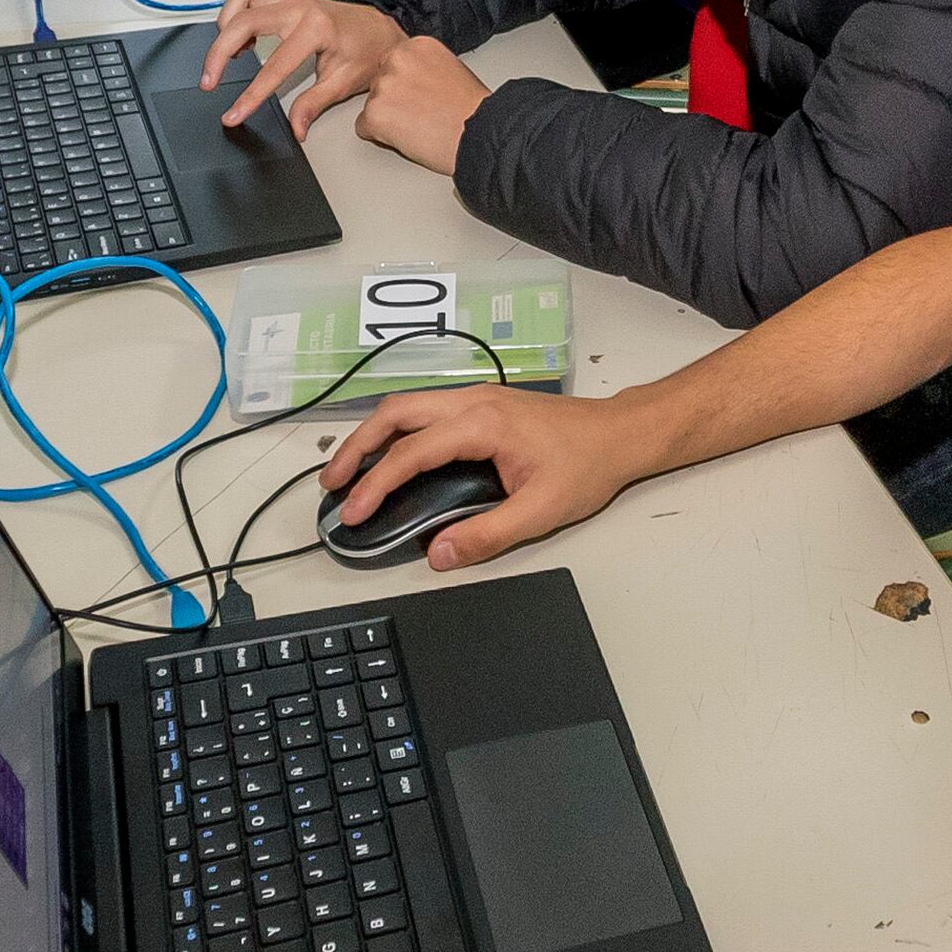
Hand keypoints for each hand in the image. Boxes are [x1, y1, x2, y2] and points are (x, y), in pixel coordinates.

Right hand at [200, 0, 402, 132]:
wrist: (382, 29)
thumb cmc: (368, 50)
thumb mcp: (344, 82)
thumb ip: (314, 105)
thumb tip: (295, 128)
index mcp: (317, 29)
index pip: (273, 66)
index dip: (250, 95)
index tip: (234, 113)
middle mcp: (300, 8)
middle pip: (244, 21)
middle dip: (219, 52)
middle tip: (210, 81)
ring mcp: (292, 0)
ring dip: (226, 24)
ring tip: (225, 55)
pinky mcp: (287, 0)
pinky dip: (236, 14)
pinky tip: (240, 40)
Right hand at [319, 383, 655, 573]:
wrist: (620, 434)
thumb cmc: (587, 466)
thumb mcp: (540, 512)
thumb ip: (486, 535)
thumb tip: (437, 554)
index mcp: (483, 423)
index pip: (412, 452)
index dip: (376, 484)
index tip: (353, 512)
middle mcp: (473, 400)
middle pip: (396, 412)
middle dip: (357, 447)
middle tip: (331, 484)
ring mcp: (476, 397)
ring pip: (407, 406)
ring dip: (372, 435)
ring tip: (349, 472)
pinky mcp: (482, 404)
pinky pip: (425, 411)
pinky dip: (396, 432)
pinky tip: (388, 456)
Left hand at [356, 35, 489, 175]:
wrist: (481, 135)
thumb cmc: (474, 110)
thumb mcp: (452, 69)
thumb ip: (424, 67)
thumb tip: (410, 80)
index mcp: (417, 45)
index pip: (392, 62)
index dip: (405, 84)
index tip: (418, 94)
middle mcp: (397, 59)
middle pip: (379, 82)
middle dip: (393, 99)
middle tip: (419, 113)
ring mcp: (383, 86)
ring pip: (371, 105)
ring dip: (387, 117)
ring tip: (418, 126)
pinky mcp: (374, 114)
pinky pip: (364, 128)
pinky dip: (380, 136)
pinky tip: (407, 137)